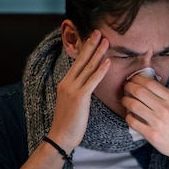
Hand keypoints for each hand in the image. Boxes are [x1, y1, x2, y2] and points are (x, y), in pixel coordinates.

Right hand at [47, 30, 110, 150]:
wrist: (60, 137)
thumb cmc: (68, 122)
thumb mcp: (72, 102)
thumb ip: (79, 90)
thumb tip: (89, 84)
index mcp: (65, 82)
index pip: (76, 62)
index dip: (85, 49)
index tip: (93, 38)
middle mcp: (67, 82)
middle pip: (81, 60)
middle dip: (91, 44)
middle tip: (99, 31)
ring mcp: (72, 88)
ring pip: (88, 67)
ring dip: (98, 53)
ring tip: (107, 41)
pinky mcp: (80, 97)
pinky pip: (92, 80)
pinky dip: (101, 70)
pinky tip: (108, 61)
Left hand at [122, 75, 168, 168]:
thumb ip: (166, 96)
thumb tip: (148, 84)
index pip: (149, 82)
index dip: (137, 78)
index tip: (133, 79)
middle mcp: (165, 109)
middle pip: (139, 91)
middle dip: (128, 87)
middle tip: (125, 88)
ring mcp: (158, 122)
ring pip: (133, 105)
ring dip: (125, 101)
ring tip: (125, 101)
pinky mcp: (152, 135)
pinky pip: (132, 122)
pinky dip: (128, 117)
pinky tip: (130, 116)